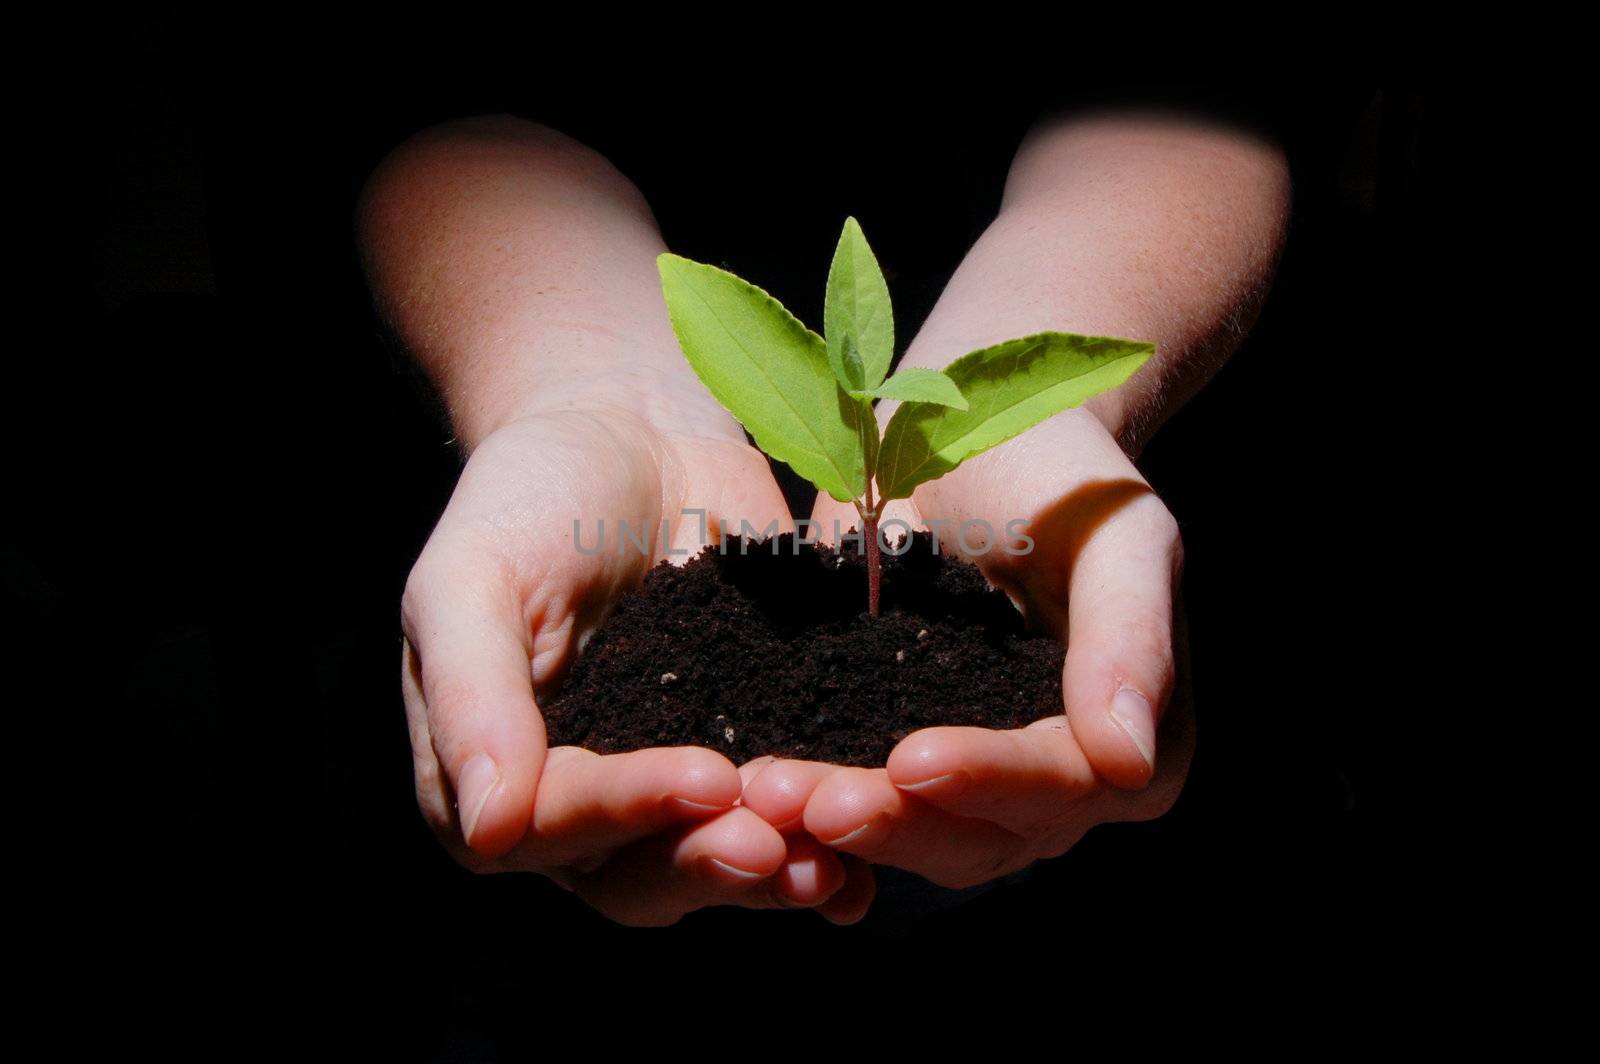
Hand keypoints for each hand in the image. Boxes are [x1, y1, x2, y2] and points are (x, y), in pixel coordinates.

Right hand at [401, 402, 873, 924]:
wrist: (631, 430)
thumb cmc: (530, 492)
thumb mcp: (471, 576)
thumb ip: (473, 696)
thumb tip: (488, 828)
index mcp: (495, 777)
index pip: (556, 827)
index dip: (628, 814)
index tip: (705, 782)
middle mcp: (584, 807)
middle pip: (638, 877)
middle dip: (709, 865)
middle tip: (776, 846)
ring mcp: (671, 784)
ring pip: (716, 859)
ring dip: (774, 871)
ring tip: (835, 860)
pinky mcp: (751, 751)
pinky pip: (785, 815)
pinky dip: (830, 842)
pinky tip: (880, 849)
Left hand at [773, 406, 1191, 887]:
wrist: (976, 424)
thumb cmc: (1064, 469)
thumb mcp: (1117, 531)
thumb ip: (1130, 639)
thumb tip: (1130, 765)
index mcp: (1137, 747)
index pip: (1060, 783)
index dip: (986, 779)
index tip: (910, 761)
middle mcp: (1057, 788)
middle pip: (977, 833)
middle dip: (892, 821)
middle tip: (806, 801)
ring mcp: (973, 781)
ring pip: (908, 831)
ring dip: (835, 820)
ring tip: (762, 796)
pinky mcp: (893, 751)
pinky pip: (854, 796)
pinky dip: (806, 797)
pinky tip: (745, 788)